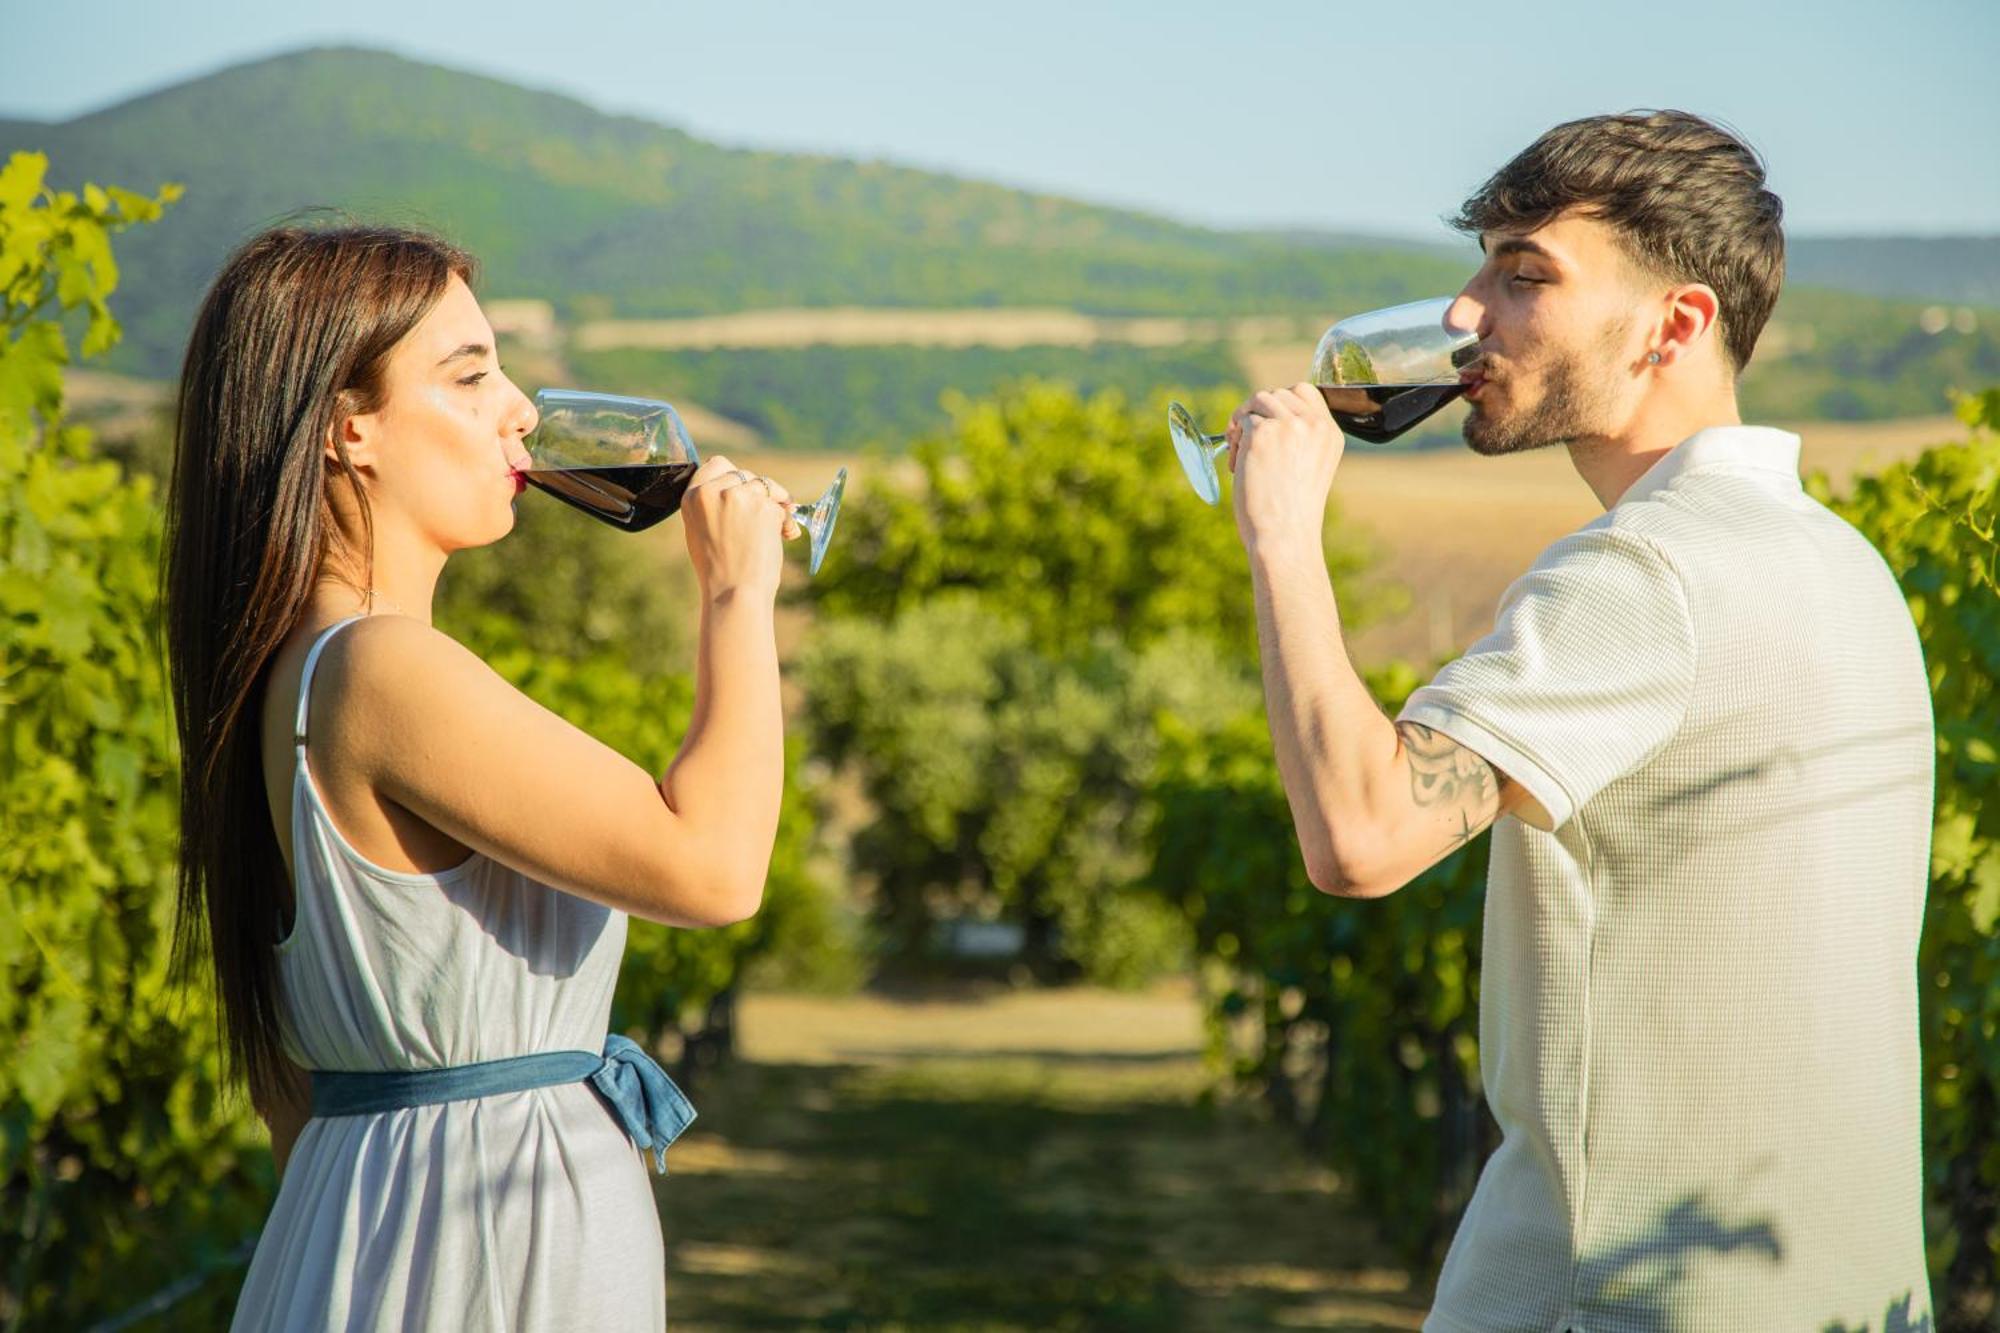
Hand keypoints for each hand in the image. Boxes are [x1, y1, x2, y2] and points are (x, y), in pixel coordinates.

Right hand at [681, 455, 793, 597]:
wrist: (734, 592)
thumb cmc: (719, 569)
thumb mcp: (700, 530)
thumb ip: (711, 505)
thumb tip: (733, 487)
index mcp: (692, 497)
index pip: (717, 464)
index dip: (734, 476)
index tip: (743, 491)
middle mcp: (713, 491)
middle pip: (744, 473)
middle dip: (757, 491)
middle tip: (762, 516)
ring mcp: (739, 496)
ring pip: (766, 486)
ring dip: (775, 504)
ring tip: (775, 530)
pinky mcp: (764, 506)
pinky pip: (781, 504)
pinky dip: (786, 519)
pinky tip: (782, 537)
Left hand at [1227, 383, 1344, 556]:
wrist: (1285, 535)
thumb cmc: (1291, 512)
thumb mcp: (1307, 467)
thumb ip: (1298, 438)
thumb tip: (1262, 416)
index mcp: (1330, 433)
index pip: (1304, 391)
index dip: (1280, 402)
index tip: (1267, 423)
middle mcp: (1314, 424)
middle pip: (1277, 393)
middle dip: (1257, 412)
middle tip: (1245, 440)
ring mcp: (1289, 425)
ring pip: (1257, 401)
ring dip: (1243, 424)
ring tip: (1241, 455)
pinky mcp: (1263, 432)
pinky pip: (1240, 422)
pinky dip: (1234, 442)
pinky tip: (1238, 467)